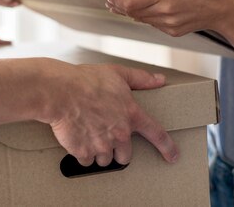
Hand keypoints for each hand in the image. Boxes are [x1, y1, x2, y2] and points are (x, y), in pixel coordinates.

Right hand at [45, 62, 177, 166]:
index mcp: (131, 115)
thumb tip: (158, 80)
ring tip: (89, 134)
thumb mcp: (117, 73)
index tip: (172, 156)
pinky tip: (78, 138)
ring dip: (99, 152)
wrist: (60, 92)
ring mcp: (102, 145)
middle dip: (118, 149)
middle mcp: (119, 133)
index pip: (156, 134)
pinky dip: (83, 153)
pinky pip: (87, 161)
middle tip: (106, 136)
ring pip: (105, 159)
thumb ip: (140, 79)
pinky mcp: (84, 152)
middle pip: (126, 155)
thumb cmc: (85, 81)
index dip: (167, 147)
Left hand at [105, 0, 233, 37]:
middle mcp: (165, 10)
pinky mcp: (173, 31)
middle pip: (132, 12)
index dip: (117, 2)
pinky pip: (153, 25)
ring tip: (123, 6)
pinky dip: (145, 18)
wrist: (224, 6)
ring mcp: (169, 23)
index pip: (132, 2)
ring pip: (141, 20)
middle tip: (111, 2)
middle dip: (120, 7)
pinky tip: (143, 11)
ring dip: (130, 13)